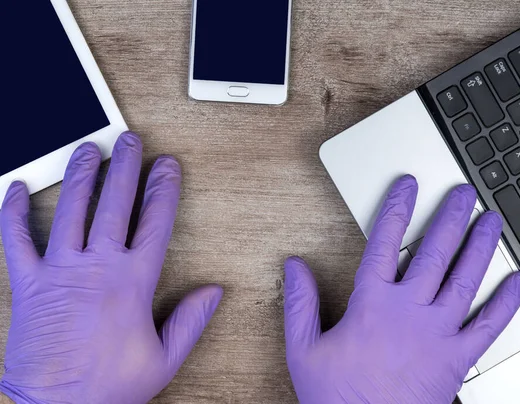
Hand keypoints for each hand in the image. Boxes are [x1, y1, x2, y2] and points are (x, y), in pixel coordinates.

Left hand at [0, 132, 222, 403]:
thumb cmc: (107, 388)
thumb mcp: (164, 360)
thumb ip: (191, 321)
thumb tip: (213, 293)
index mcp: (132, 282)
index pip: (155, 223)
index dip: (164, 190)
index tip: (168, 167)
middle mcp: (97, 267)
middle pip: (114, 204)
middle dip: (125, 167)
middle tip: (131, 140)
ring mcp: (59, 270)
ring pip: (70, 210)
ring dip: (81, 175)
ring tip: (89, 149)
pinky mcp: (28, 283)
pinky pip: (15, 239)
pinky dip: (13, 211)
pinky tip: (18, 187)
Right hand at [284, 176, 519, 403]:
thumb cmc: (337, 399)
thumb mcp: (303, 350)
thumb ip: (299, 304)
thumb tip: (295, 267)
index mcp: (372, 304)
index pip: (385, 242)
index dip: (397, 208)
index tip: (408, 186)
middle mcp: (409, 311)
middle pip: (434, 252)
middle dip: (450, 217)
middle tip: (463, 194)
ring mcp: (438, 333)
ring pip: (465, 279)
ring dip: (481, 246)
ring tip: (491, 221)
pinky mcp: (458, 358)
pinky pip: (490, 325)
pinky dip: (508, 302)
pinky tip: (519, 282)